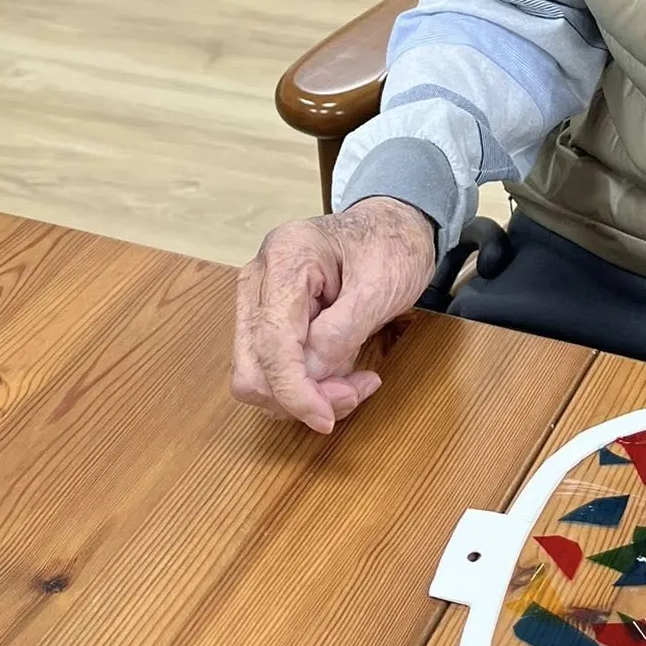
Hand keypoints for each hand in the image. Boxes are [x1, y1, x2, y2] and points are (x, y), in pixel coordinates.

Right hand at [232, 197, 436, 433]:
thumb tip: (309, 375)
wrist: (393, 227)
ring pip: (259, 377)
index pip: (271, 342)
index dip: (294, 391)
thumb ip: (343, 331)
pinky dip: (307, 386)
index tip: (327, 418)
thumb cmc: (391, 245)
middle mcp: (259, 279)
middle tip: (354, 391)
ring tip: (356, 382)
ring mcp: (259, 302)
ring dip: (306, 395)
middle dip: (300, 396)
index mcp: (285, 256)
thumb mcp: (381, 285)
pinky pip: (274, 371)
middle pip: (251, 368)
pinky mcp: (269, 322)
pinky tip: (344, 373)